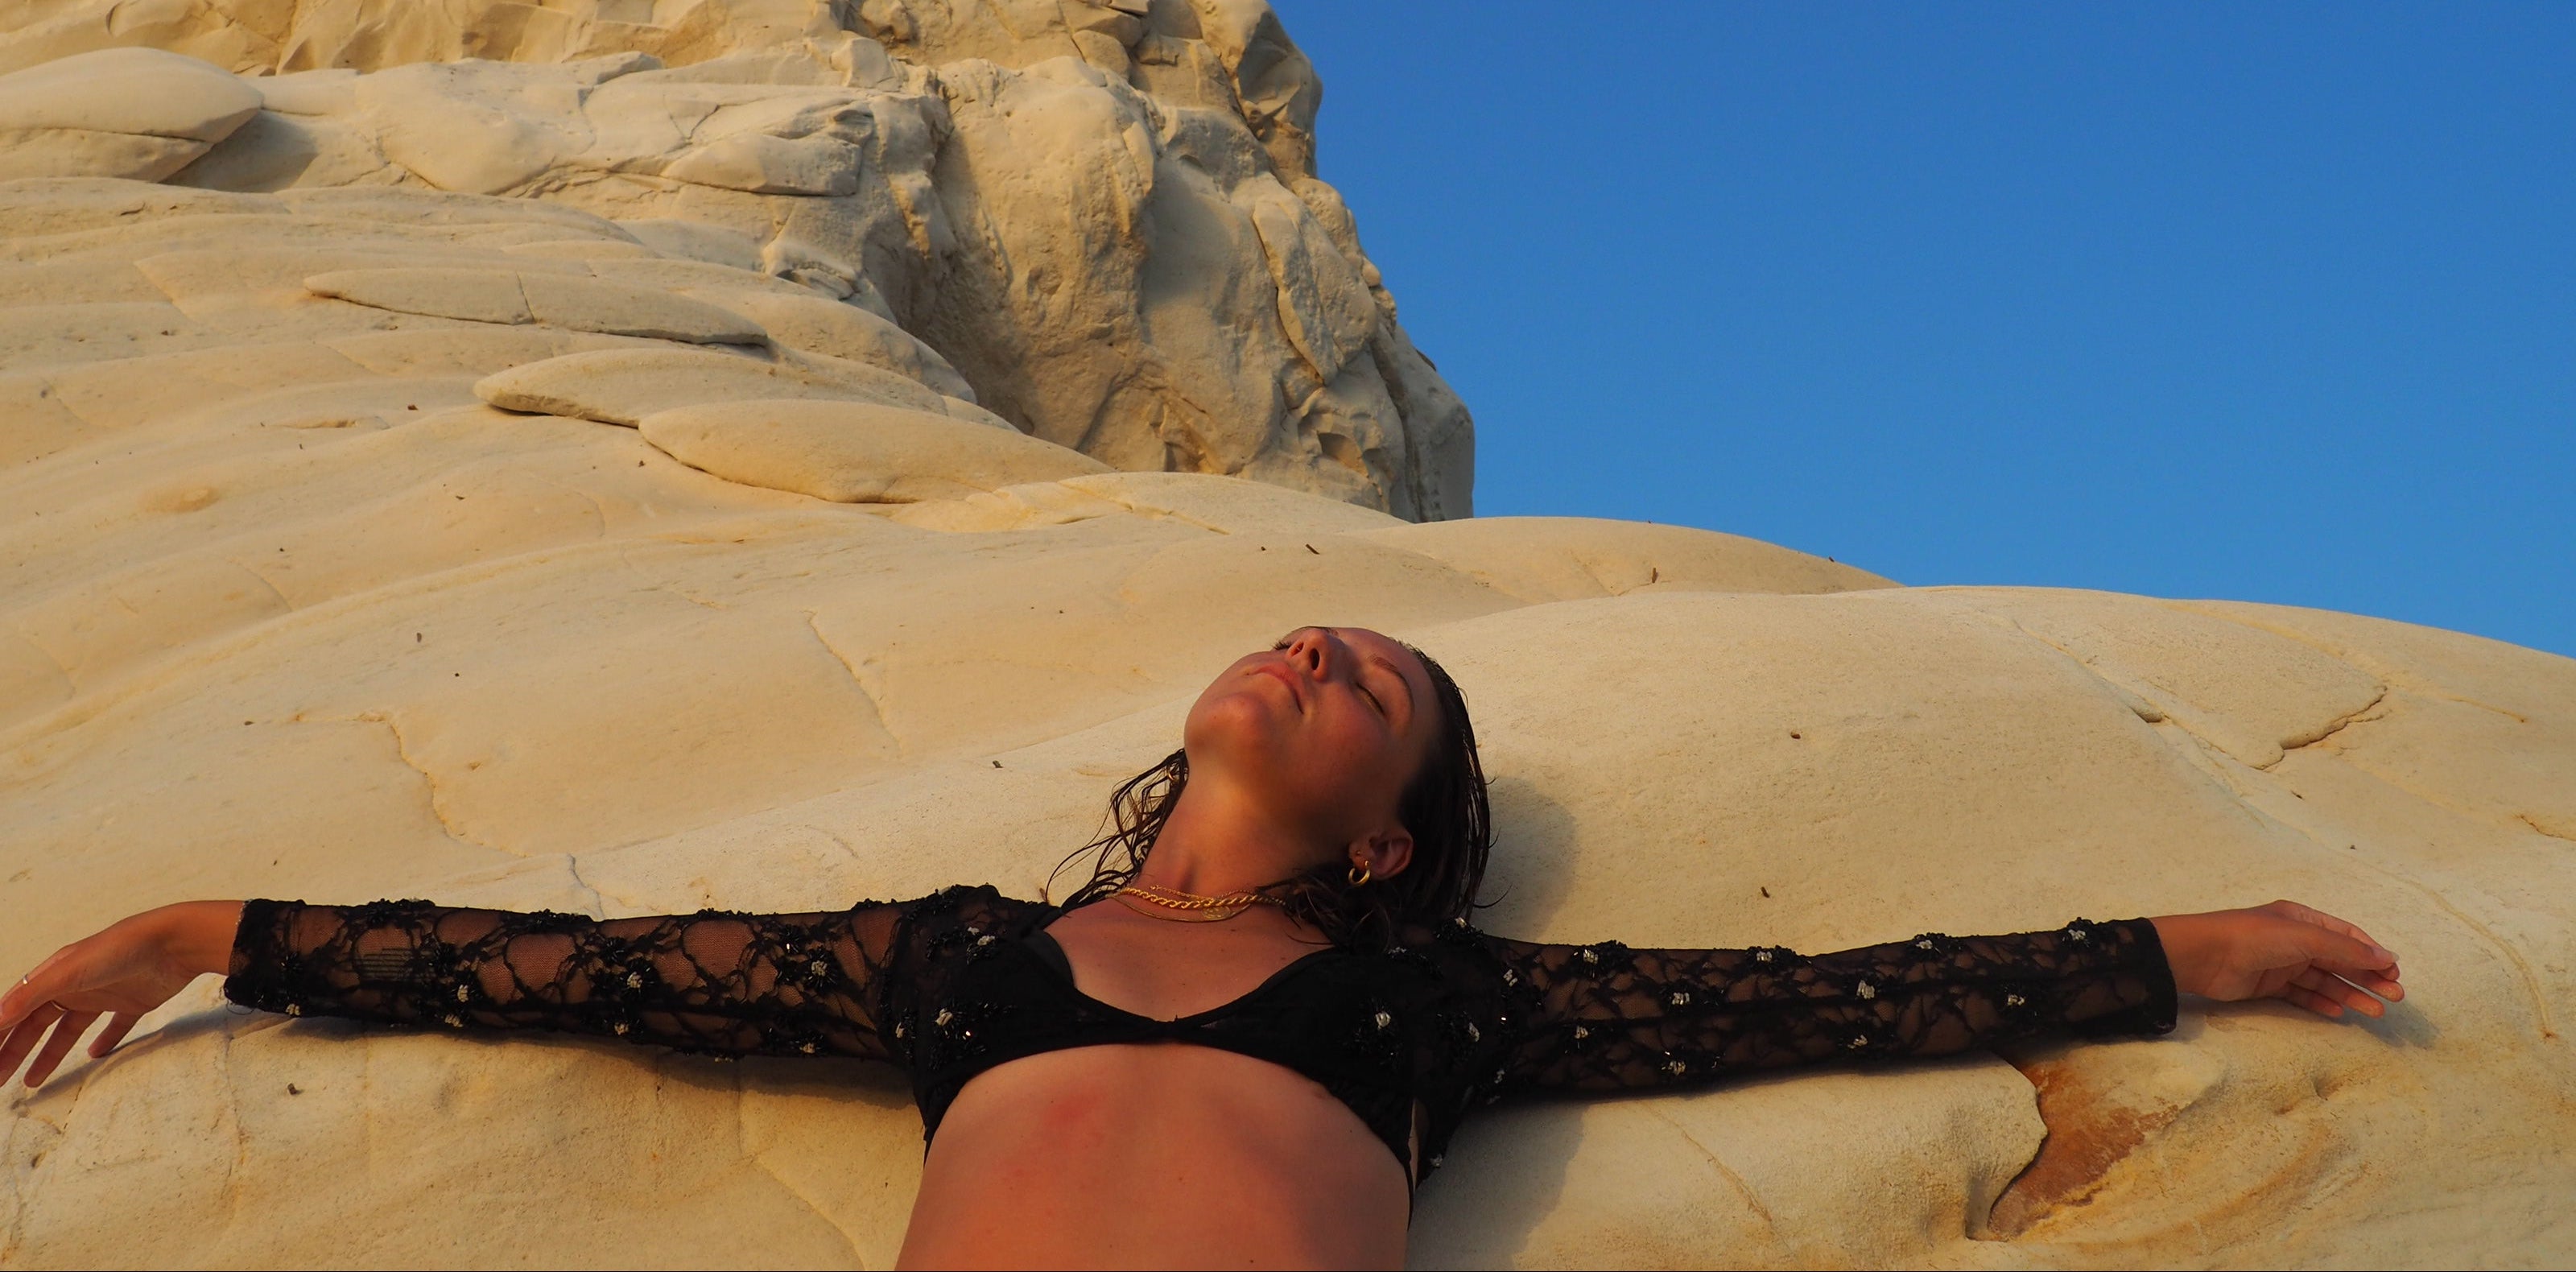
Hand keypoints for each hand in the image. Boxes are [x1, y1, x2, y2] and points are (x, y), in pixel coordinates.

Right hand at [0, 901, 243, 1088]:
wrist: (176, 942)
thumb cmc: (119, 950)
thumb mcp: (68, 972)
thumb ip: (31, 996)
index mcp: (55, 975)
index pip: (17, 1010)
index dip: (0, 1034)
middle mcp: (76, 984)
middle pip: (37, 1024)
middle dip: (16, 1050)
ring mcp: (105, 994)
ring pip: (68, 1030)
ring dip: (49, 1054)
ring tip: (32, 1082)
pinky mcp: (134, 1002)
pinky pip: (115, 1026)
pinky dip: (105, 1042)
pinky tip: (96, 1056)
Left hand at [2150, 900, 2403, 1018]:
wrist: (2203, 956)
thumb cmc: (2253, 937)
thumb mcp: (2304, 938)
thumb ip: (2345, 950)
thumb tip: (2387, 958)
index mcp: (2303, 919)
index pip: (2347, 936)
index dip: (2372, 954)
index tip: (2395, 973)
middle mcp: (2294, 939)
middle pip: (2339, 961)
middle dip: (2367, 978)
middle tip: (2395, 998)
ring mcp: (2281, 963)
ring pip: (2324, 980)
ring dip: (2350, 994)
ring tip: (2375, 1011)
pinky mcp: (2268, 985)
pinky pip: (2302, 995)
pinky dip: (2321, 1003)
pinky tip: (2340, 1013)